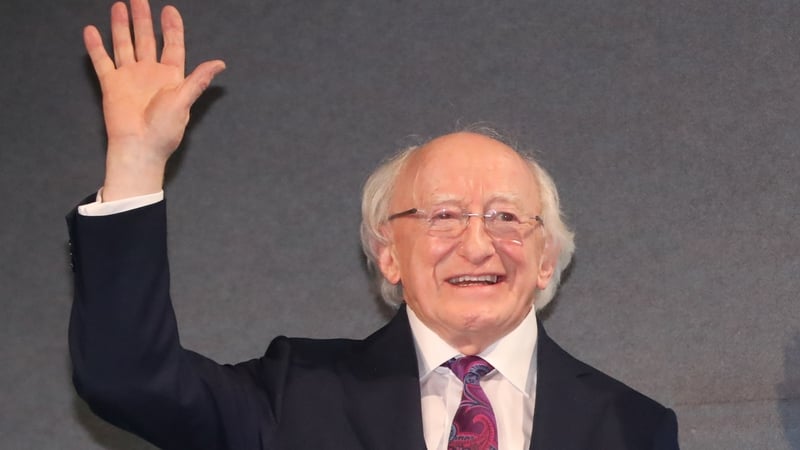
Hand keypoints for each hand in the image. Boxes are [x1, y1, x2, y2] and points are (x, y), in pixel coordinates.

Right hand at [84, 0, 224, 199]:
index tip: (169, 9)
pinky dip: (96, 46)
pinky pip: (102, 61)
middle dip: (143, 20)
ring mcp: (130, 77)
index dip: (172, 28)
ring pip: (124, 45)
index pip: (172, 45)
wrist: (140, 147)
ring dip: (121, 26)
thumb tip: (220, 63)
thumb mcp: (184, 101)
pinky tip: (92, 30)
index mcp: (171, 77)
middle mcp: (150, 73)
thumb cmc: (164, 129)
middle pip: (147, 40)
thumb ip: (198, 79)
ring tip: (119, 6)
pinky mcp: (111, 85)